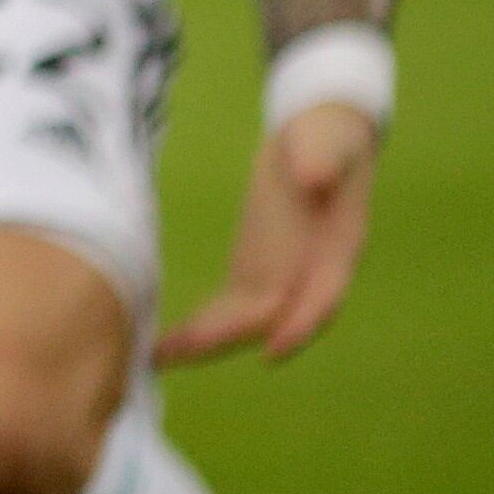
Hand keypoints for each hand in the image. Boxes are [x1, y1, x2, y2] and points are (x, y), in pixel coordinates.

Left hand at [157, 101, 377, 366]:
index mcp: (336, 248)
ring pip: (245, 323)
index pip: (321, 295)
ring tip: (156, 358)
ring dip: (206, 343)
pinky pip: (227, 309)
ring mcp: (281, 277)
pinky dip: (199, 329)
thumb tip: (314, 177)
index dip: (300, 324)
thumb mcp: (327, 138)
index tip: (273, 351)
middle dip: (229, 338)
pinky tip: (162, 345)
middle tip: (181, 351)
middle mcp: (310, 274)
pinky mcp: (255, 272)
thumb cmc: (327, 136)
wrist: (319, 139)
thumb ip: (322, 158)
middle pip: (272, 318)